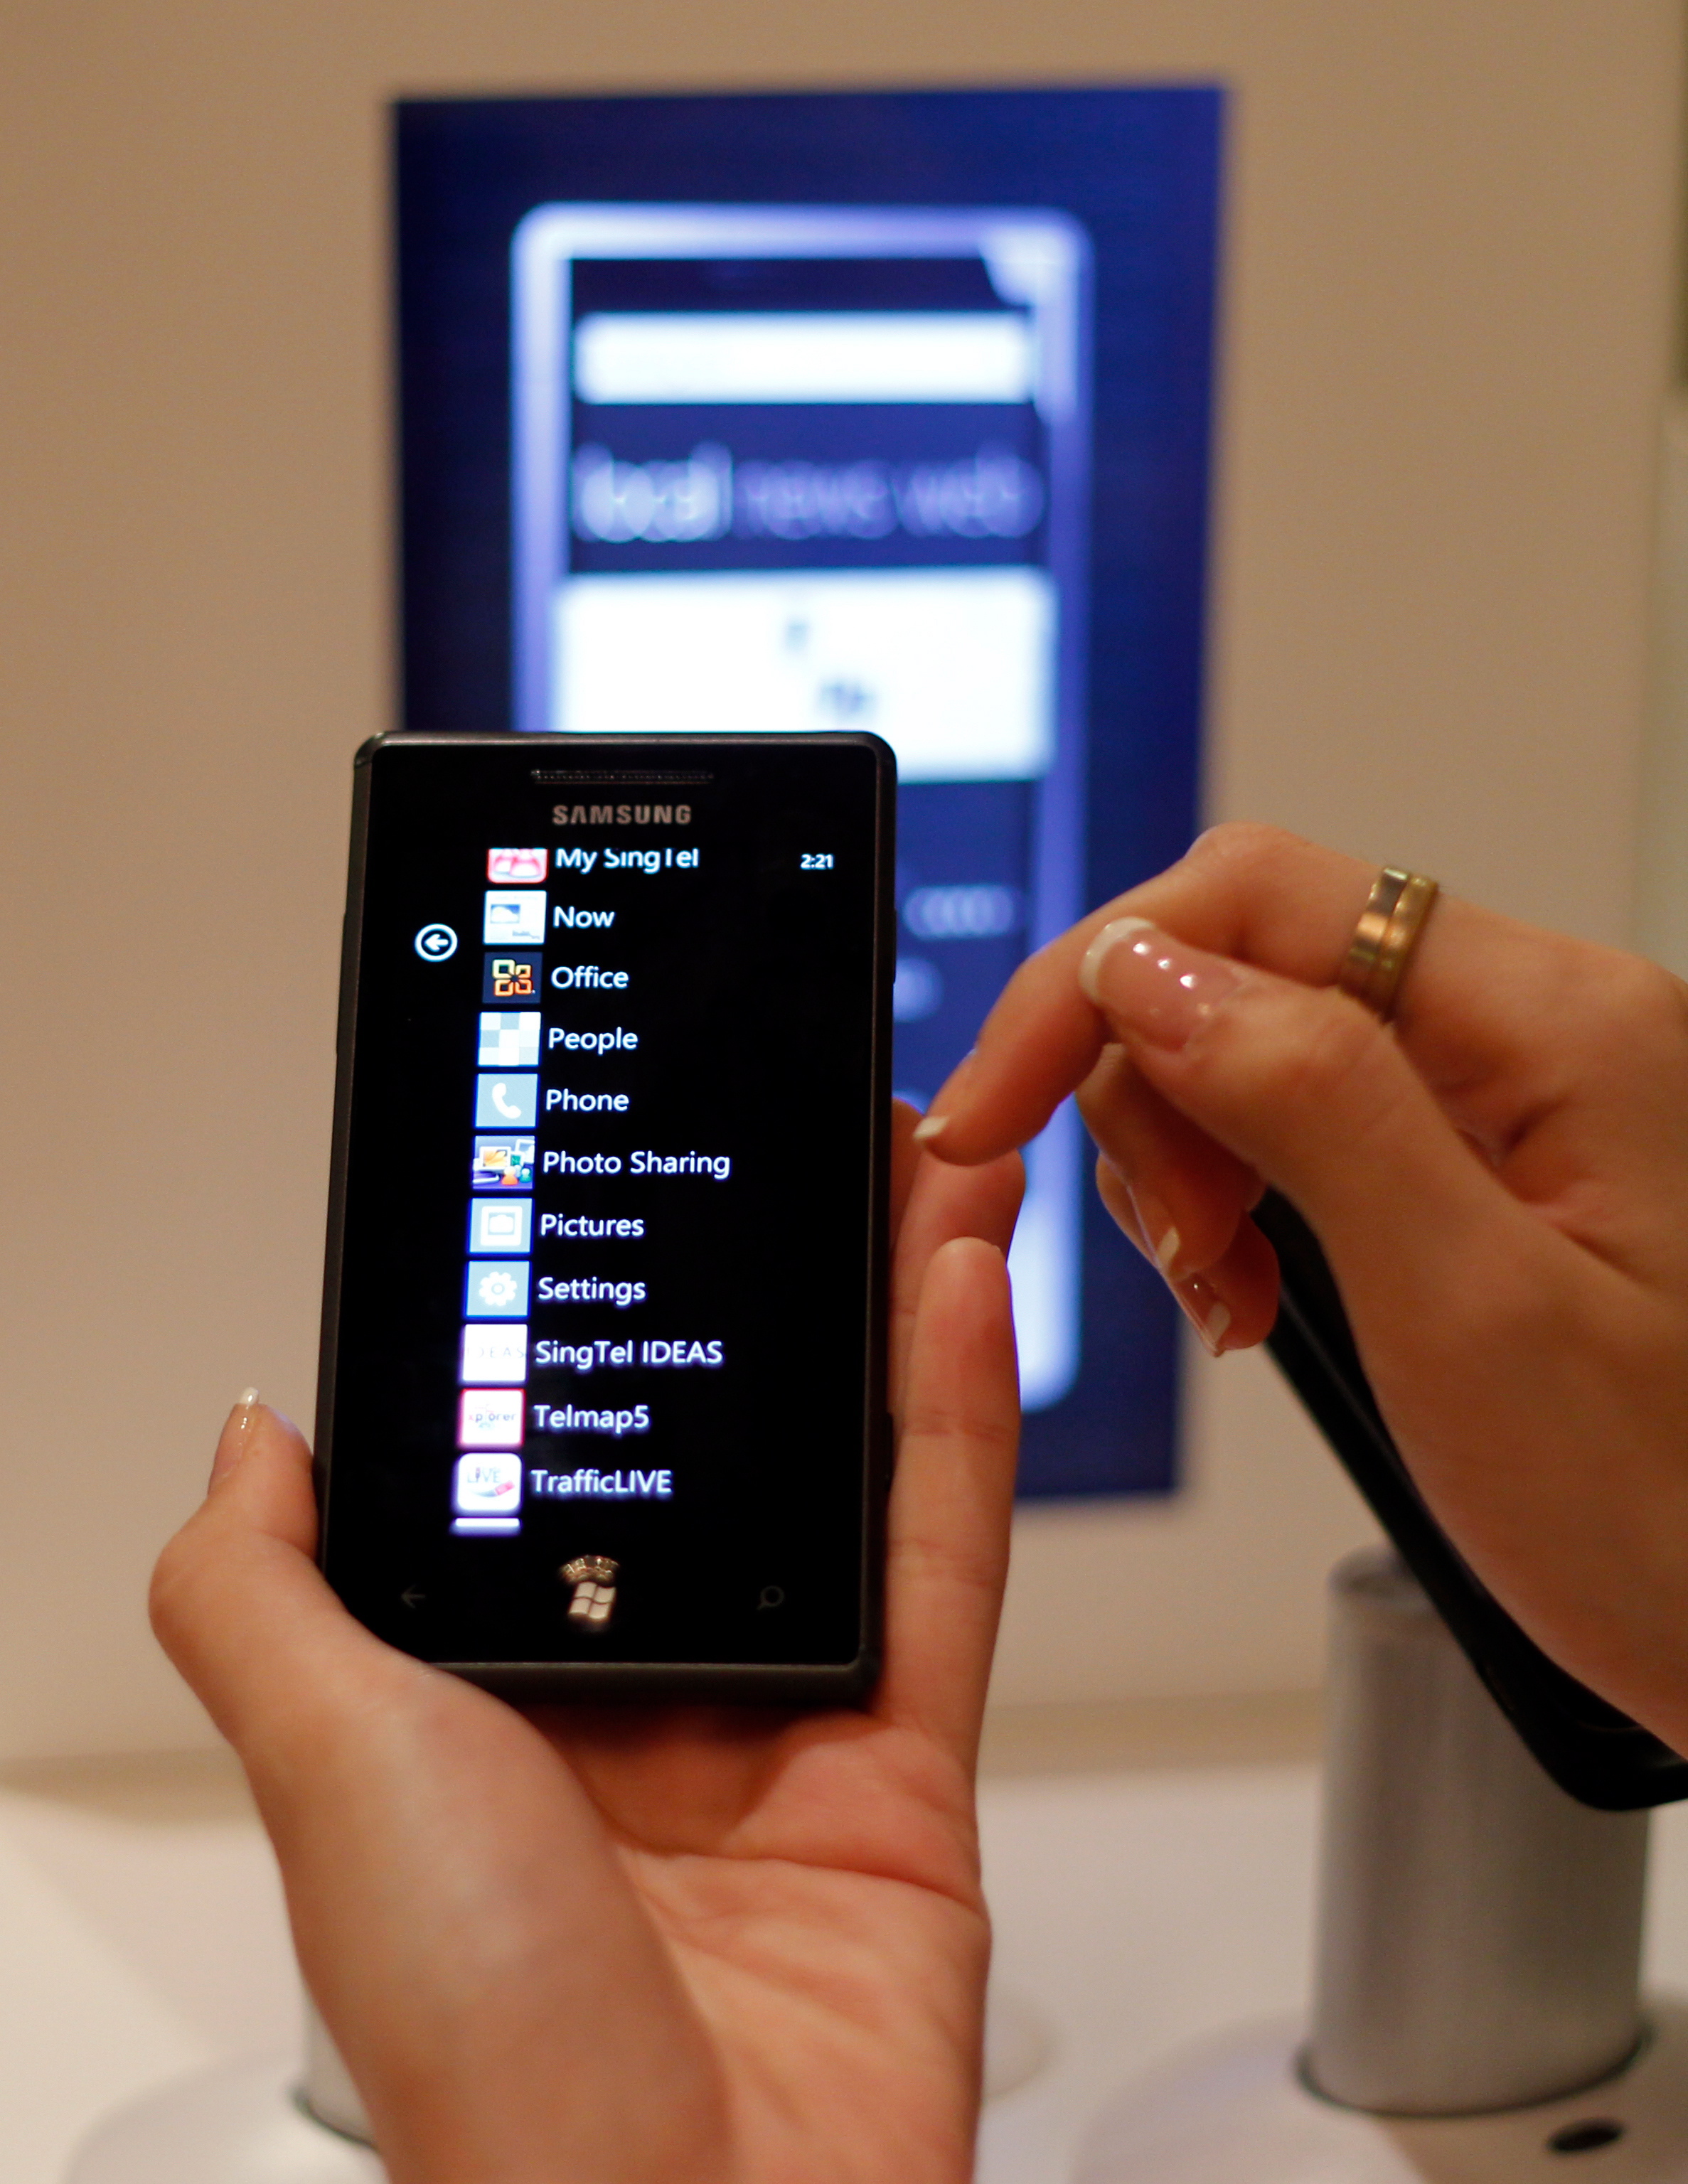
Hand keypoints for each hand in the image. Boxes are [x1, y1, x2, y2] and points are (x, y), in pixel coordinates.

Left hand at [150, 1110, 1022, 2183]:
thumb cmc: (487, 2048)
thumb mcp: (326, 1759)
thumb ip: (265, 1589)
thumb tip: (255, 1440)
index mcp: (488, 1696)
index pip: (550, 1460)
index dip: (591, 1320)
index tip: (624, 1186)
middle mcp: (635, 1704)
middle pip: (719, 1450)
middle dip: (760, 1292)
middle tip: (793, 1148)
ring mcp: (781, 1730)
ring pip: (844, 1477)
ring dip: (877, 1313)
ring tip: (897, 1169)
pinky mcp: (907, 1767)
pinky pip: (941, 1558)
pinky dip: (955, 1415)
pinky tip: (952, 1284)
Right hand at [917, 821, 1687, 1758]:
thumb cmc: (1682, 1519)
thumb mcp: (1469, 1316)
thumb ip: (1310, 1107)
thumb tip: (1145, 973)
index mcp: (1558, 1024)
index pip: (1253, 900)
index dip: (1088, 989)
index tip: (989, 1118)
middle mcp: (1542, 1025)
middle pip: (1248, 962)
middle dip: (1154, 1097)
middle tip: (1185, 1258)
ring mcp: (1520, 1089)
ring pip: (1261, 1040)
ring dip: (1193, 1160)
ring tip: (1228, 1295)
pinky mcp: (1491, 1157)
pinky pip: (1312, 1119)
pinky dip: (1243, 1198)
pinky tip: (1257, 1289)